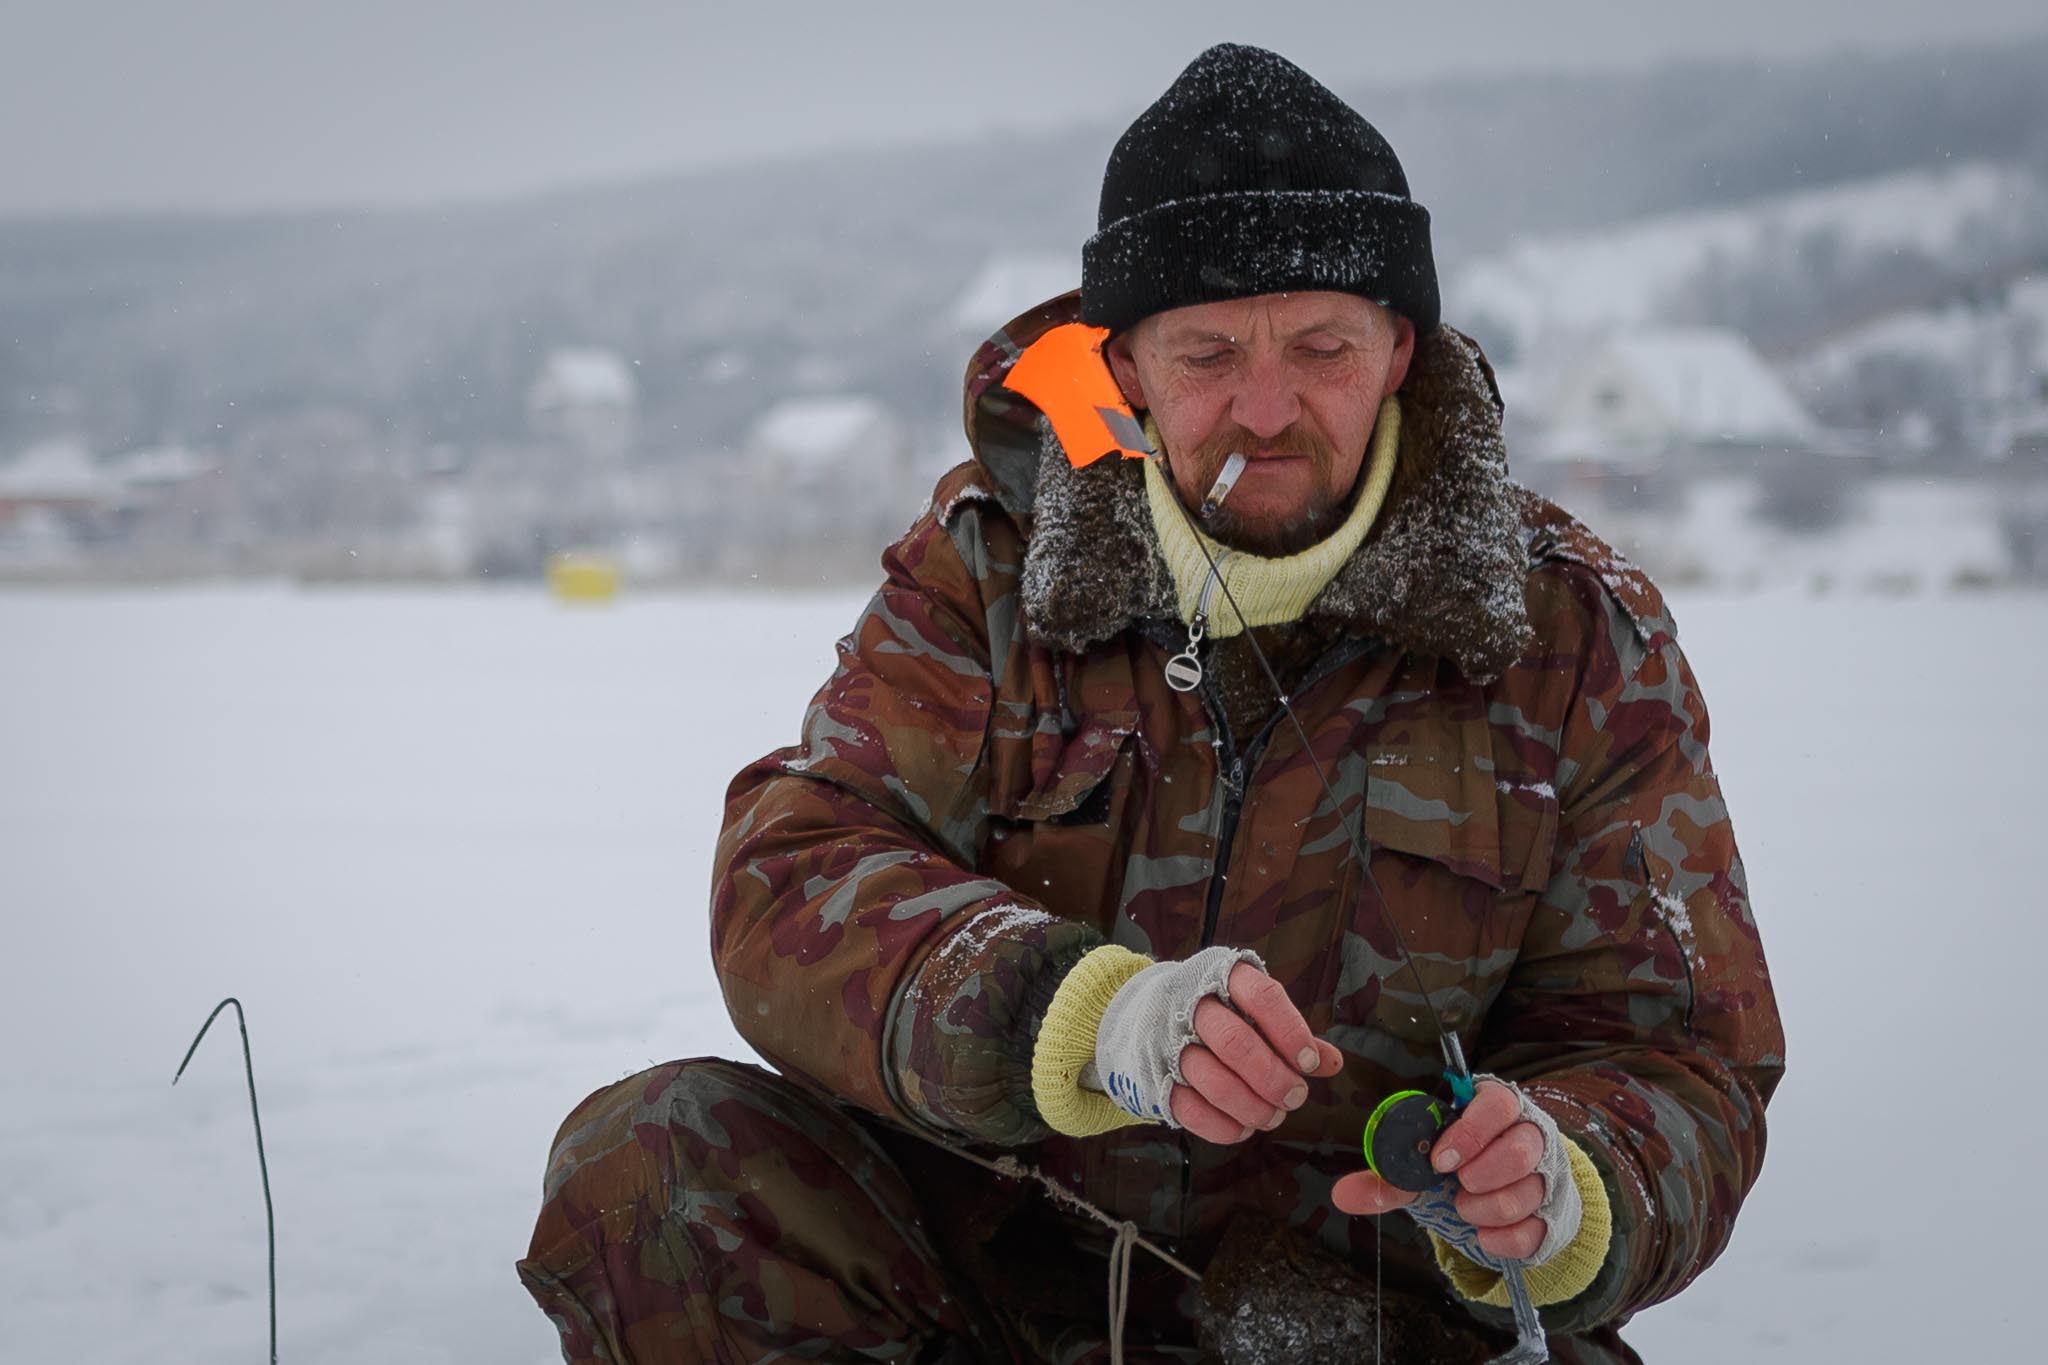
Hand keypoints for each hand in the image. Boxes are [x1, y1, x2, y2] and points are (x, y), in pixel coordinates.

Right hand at [1169, 963, 1343, 1143]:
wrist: (1143, 1012)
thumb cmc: (1213, 1011)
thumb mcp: (1248, 1008)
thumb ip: (1287, 1033)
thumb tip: (1331, 1061)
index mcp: (1223, 977)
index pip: (1262, 997)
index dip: (1289, 1031)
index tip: (1308, 1063)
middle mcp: (1191, 1005)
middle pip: (1235, 1042)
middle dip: (1272, 1076)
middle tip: (1295, 1096)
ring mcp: (1168, 1042)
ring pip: (1212, 1079)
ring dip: (1251, 1106)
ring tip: (1273, 1116)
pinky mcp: (1155, 1078)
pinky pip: (1190, 1109)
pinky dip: (1222, 1126)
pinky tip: (1243, 1127)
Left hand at [1330, 1079, 1550, 1259]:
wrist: (1502, 1196)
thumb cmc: (1461, 1167)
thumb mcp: (1426, 1166)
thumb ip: (1389, 1177)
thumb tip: (1342, 1194)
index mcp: (1496, 1109)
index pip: (1498, 1104)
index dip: (1472, 1131)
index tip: (1441, 1160)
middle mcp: (1529, 1136)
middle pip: (1522, 1148)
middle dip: (1483, 1173)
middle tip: (1459, 1186)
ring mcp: (1545, 1176)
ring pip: (1528, 1190)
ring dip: (1488, 1206)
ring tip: (1464, 1207)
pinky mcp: (1551, 1215)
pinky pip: (1534, 1229)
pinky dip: (1503, 1238)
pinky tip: (1483, 1235)